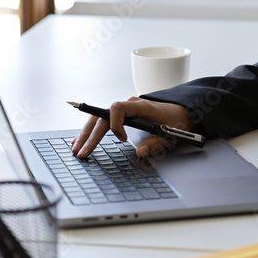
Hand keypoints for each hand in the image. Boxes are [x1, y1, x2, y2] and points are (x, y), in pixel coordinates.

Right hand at [70, 97, 192, 158]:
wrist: (181, 110)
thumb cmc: (176, 120)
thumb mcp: (171, 134)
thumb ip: (155, 143)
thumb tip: (139, 152)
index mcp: (140, 106)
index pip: (118, 108)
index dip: (115, 124)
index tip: (122, 139)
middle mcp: (129, 105)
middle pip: (102, 116)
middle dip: (91, 135)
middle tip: (82, 152)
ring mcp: (124, 109)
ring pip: (99, 118)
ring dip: (87, 133)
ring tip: (76, 148)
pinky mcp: (122, 114)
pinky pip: (102, 120)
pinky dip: (91, 130)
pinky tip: (81, 140)